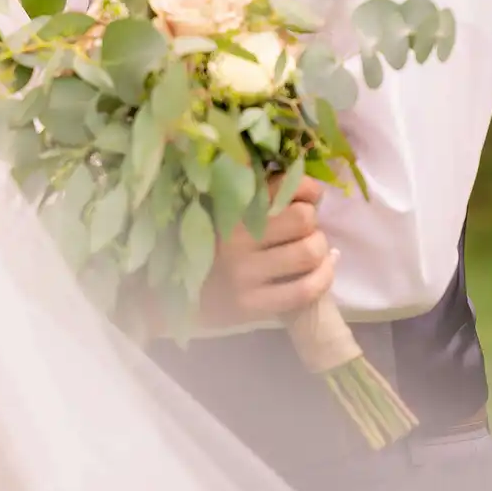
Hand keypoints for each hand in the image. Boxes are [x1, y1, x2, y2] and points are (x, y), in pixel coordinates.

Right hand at [195, 176, 337, 328]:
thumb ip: (258, 194)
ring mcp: (242, 272)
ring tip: (309, 250)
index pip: (286, 186)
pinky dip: (323, 277)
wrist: (168, 294)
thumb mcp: (221, 209)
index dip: (309, 190)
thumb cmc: (205, 245)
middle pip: (304, 218)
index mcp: (228, 204)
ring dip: (319, 249)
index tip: (308, 198)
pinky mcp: (250, 305)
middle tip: (302, 230)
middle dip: (312, 222)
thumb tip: (313, 191)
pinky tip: (321, 271)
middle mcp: (234, 235)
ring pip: (309, 252)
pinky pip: (304, 290)